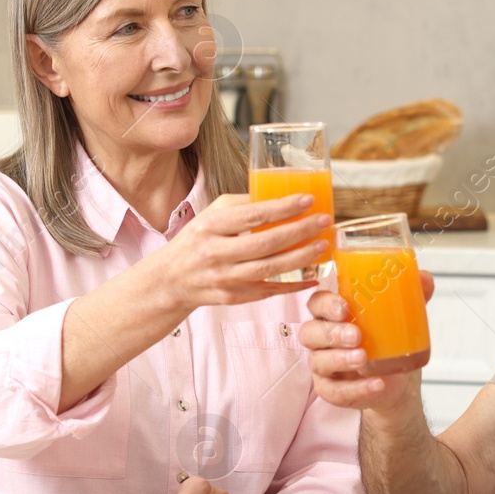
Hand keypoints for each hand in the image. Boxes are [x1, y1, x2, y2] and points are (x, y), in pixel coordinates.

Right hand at [155, 193, 330, 311]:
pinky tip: (313, 276)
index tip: (308, 199)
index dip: (284, 207)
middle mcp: (216, 253)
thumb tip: (278, 196)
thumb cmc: (196, 241)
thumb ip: (241, 206)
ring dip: (301, 257)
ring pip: (270, 268)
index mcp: (211, 226)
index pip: (253, 215)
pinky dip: (294, 285)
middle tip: (324, 221)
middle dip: (300, 231)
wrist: (170, 280)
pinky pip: (269, 291)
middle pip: (266, 242)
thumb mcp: (210, 216)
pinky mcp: (233, 297)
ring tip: (322, 244)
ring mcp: (225, 278)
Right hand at [299, 271, 434, 411]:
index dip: (325, 304)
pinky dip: (355, 389)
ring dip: (340, 359)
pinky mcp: (330, 389)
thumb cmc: (390, 342)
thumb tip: (424, 278)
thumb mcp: (403, 318)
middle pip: (310, 332)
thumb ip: (412, 297)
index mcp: (333, 315)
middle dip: (331, 333)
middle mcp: (322, 339)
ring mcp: (323, 365)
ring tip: (363, 358)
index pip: (317, 303)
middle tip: (356, 335)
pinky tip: (376, 384)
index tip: (344, 307)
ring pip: (318, 361)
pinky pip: (334, 391)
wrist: (400, 380)